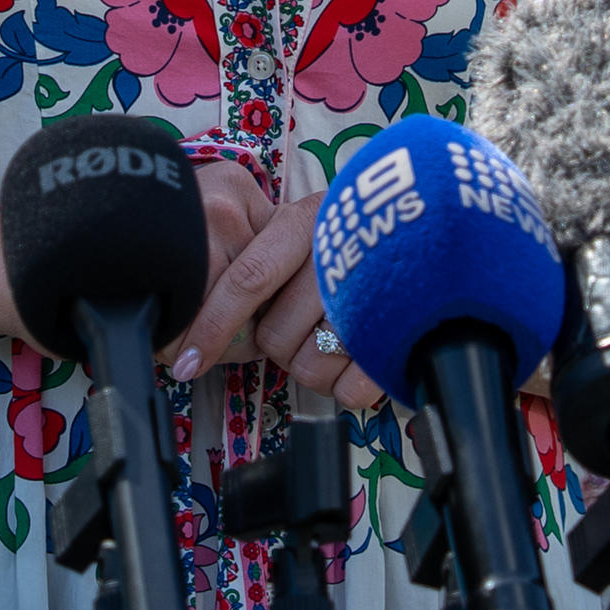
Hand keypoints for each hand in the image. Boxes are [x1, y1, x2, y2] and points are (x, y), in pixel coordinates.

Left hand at [170, 172, 385, 417]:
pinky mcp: (402, 338)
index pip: (249, 280)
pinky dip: (343, 386)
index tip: (186, 362)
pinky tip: (349, 364)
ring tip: (324, 336)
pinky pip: (351, 390)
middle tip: (292, 326)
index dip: (212, 326)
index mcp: (307, 219)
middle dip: (273, 343)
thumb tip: (194, 327)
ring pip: (308, 365)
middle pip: (275, 335)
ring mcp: (378, 293)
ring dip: (307, 365)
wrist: (423, 234)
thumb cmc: (329, 241)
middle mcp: (345, 252)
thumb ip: (245, 262)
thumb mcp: (278, 228)